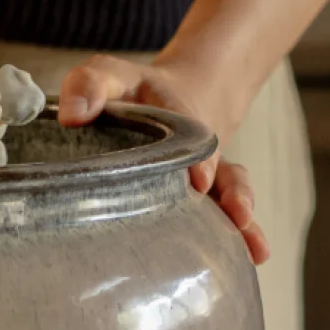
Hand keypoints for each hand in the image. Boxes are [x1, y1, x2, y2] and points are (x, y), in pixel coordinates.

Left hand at [57, 55, 270, 264]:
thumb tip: (73, 117)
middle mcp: (198, 148)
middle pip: (222, 169)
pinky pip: (227, 213)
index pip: (192, 136)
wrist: (160, 96)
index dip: (198, 158)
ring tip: (254, 246)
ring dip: (243, 217)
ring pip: (231, 192)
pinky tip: (256, 256)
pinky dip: (245, 235)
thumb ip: (90, 84)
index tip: (199, 181)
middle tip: (239, 214)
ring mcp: (205, 174)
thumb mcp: (108, 73)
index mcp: (177, 116)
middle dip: (233, 193)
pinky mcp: (203, 196)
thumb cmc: (129, 91)